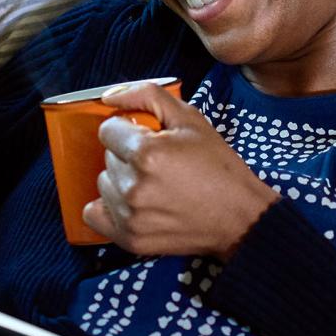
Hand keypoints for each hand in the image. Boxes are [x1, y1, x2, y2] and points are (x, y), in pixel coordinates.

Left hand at [80, 80, 279, 258]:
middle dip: (127, 154)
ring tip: (151, 184)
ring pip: (104, 184)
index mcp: (147, 153)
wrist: (240, 217)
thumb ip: (147, 96)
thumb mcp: (190, 119)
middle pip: (107, 157)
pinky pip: (95, 215)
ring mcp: (130, 216)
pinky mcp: (130, 239)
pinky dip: (108, 208)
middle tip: (158, 163)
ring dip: (121, 180)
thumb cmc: (218, 167)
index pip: (107, 130)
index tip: (147, 138)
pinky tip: (132, 204)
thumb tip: (109, 97)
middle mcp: (133, 186)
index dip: (128, 130)